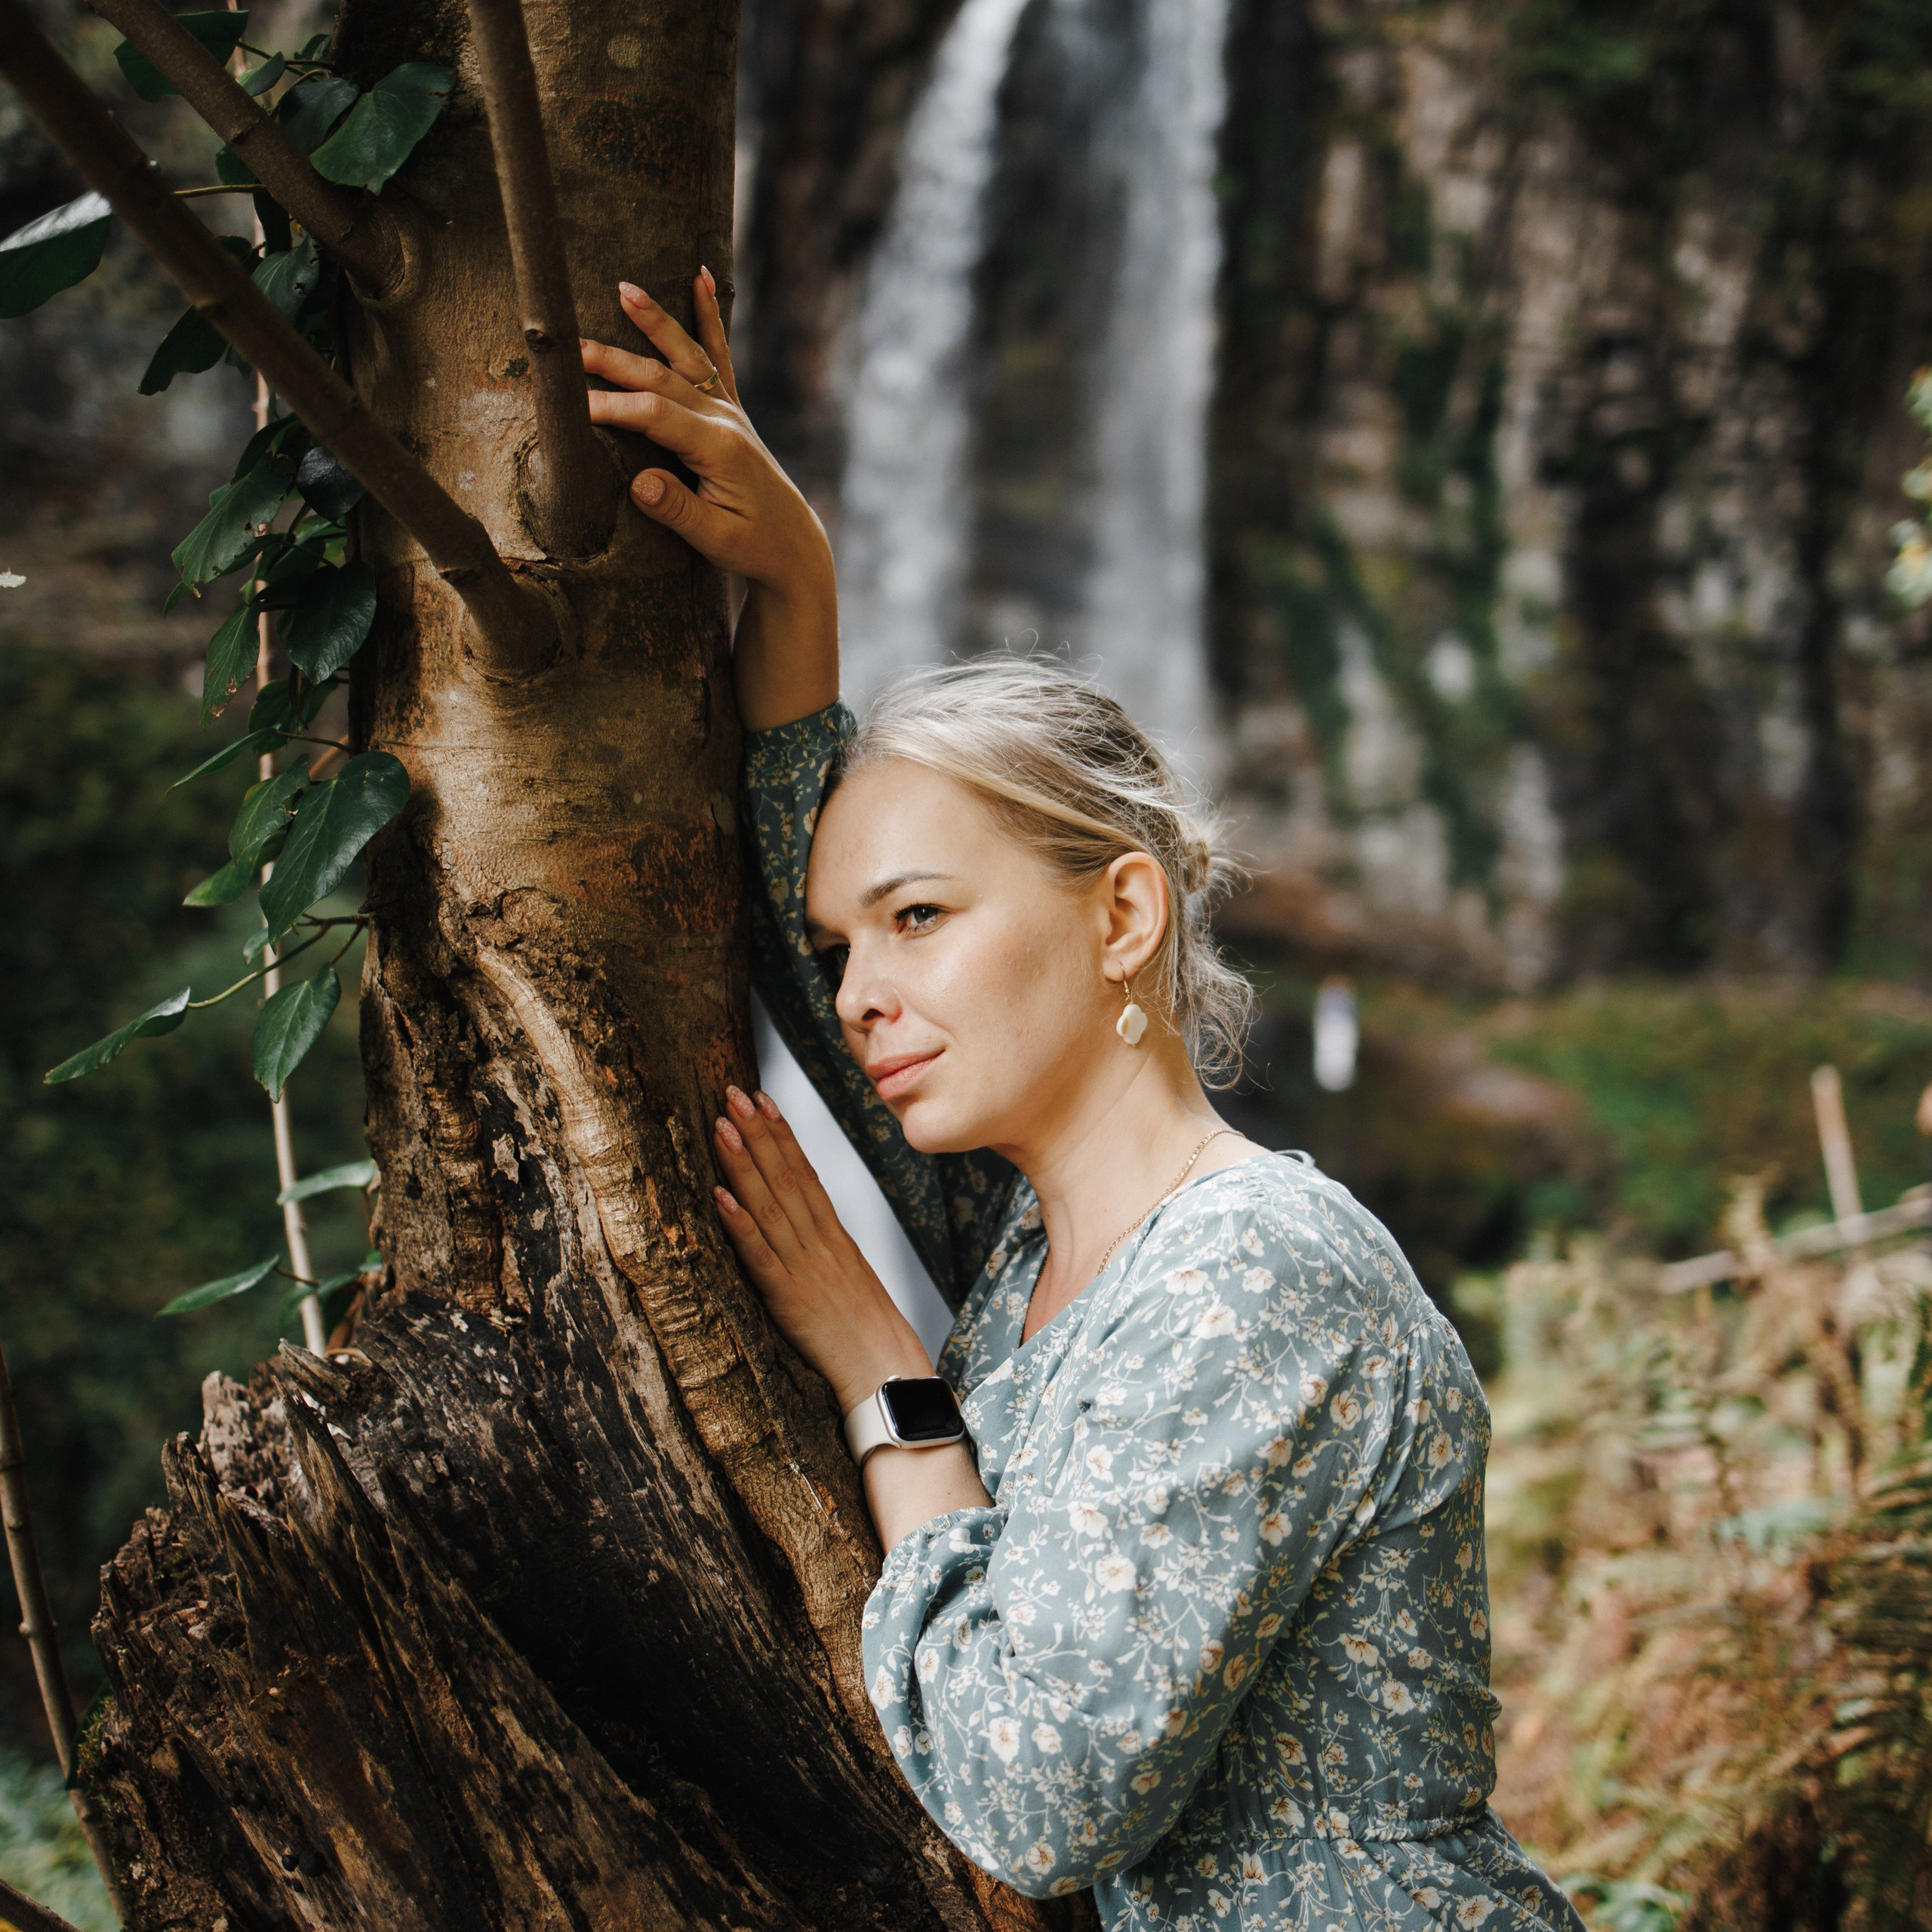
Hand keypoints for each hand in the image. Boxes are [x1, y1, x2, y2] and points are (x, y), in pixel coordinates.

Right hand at [581, 272, 836, 728]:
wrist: (795, 546)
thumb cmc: (753, 547)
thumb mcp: (715, 540)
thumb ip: (677, 510)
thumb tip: (638, 483)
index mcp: (720, 449)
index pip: (656, 416)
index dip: (614, 408)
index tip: (574, 406)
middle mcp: (726, 420)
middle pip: (662, 378)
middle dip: (615, 361)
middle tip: (572, 347)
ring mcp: (731, 411)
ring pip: (686, 356)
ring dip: (655, 322)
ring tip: (624, 289)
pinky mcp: (732, 410)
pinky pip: (718, 355)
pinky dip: (709, 316)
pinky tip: (702, 278)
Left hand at [711, 1086, 930, 1412]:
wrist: (887, 1373)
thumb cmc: (869, 1337)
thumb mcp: (851, 1282)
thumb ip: (826, 1253)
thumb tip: (802, 1229)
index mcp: (836, 1238)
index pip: (806, 1174)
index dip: (782, 1134)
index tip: (763, 1098)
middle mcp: (820, 1244)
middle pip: (786, 1178)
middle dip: (759, 1132)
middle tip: (732, 1092)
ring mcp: (804, 1268)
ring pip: (770, 1206)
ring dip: (744, 1163)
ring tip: (721, 1125)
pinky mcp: (788, 1299)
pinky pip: (760, 1256)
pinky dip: (740, 1224)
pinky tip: (720, 1196)